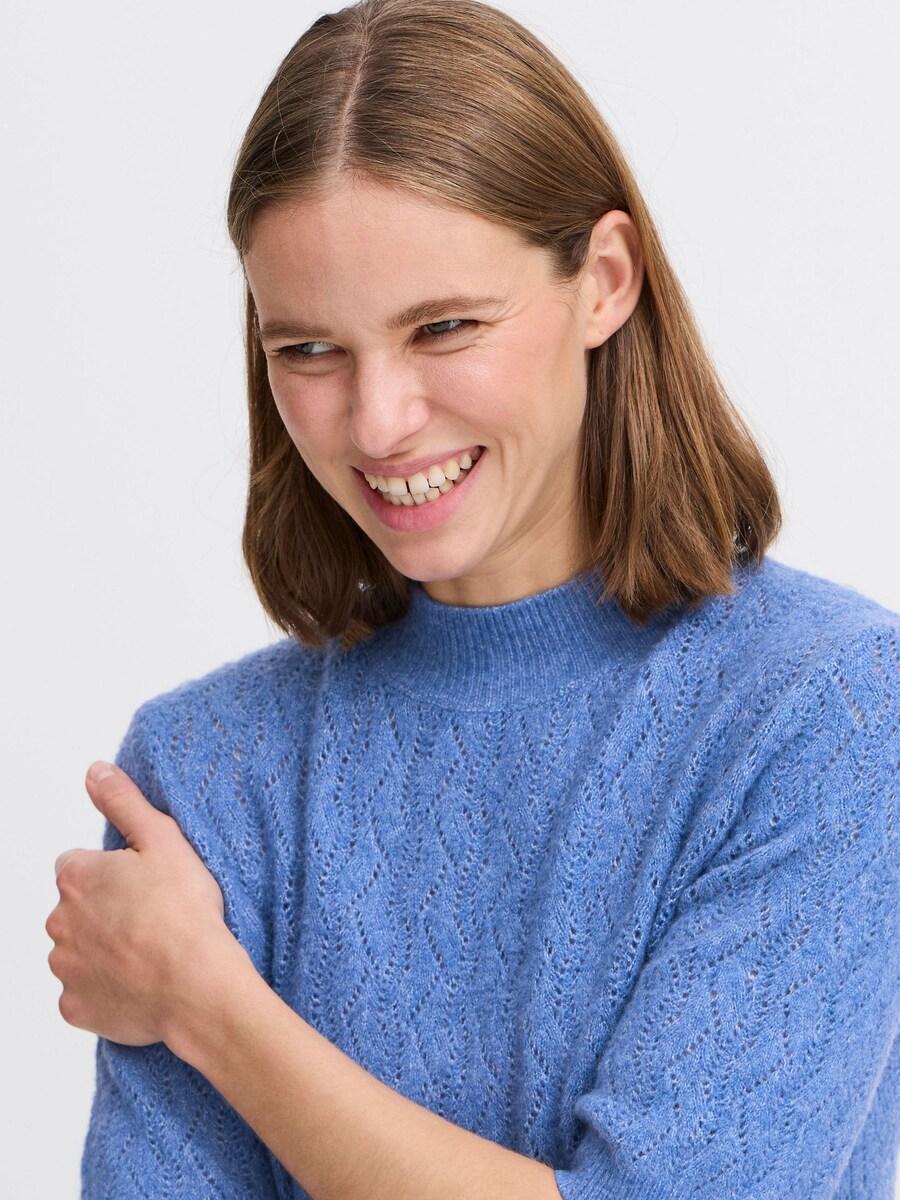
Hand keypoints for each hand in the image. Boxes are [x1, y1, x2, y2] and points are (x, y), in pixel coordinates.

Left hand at [45, 761, 235, 1048]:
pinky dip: (106, 988)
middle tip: (152, 916)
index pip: (80, 865)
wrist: (196, 986)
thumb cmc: (184, 913)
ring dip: (103, 949)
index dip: (114, 872)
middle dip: (105, 911)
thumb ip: (123, 802)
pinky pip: (85, 993)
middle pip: (77, 909)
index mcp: (77, 877)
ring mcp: (64, 967)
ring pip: (79, 950)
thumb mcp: (163, 839)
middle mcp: (59, 921)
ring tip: (150, 950)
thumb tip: (96, 772)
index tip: (144, 883)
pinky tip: (140, 982)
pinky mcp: (74, 1008)